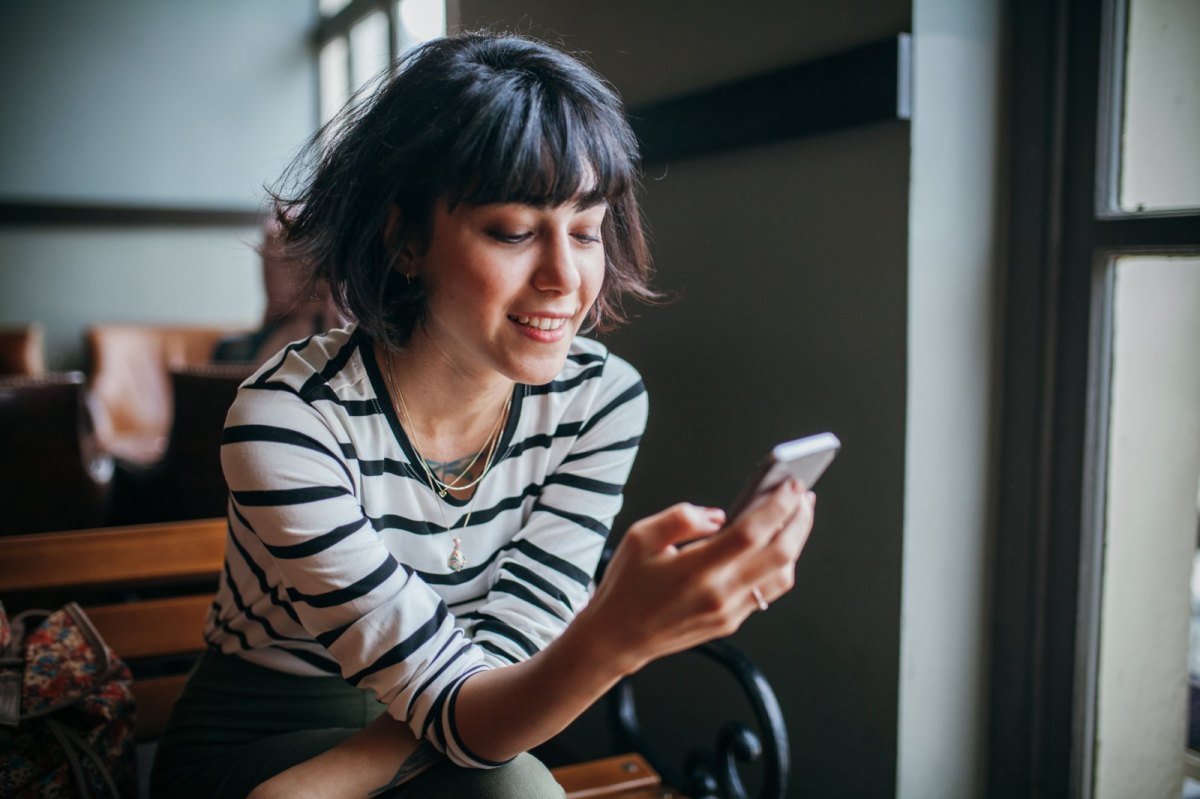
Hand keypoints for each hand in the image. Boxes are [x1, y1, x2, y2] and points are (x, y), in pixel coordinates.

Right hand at [585, 480, 815, 673]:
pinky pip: (767, 591)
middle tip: (803, 496)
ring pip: (782, 576)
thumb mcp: (640, 537)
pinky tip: (776, 545)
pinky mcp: (731, 622)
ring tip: (795, 518)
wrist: (618, 637)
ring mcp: (728, 612)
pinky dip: (780, 565)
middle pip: (780, 554)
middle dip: (799, 520)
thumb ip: (681, 518)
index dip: (778, 505)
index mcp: (695, 570)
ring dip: (795, 544)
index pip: (752, 532)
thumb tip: (719, 516)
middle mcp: (718, 594)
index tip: (791, 485)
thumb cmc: (626, 586)